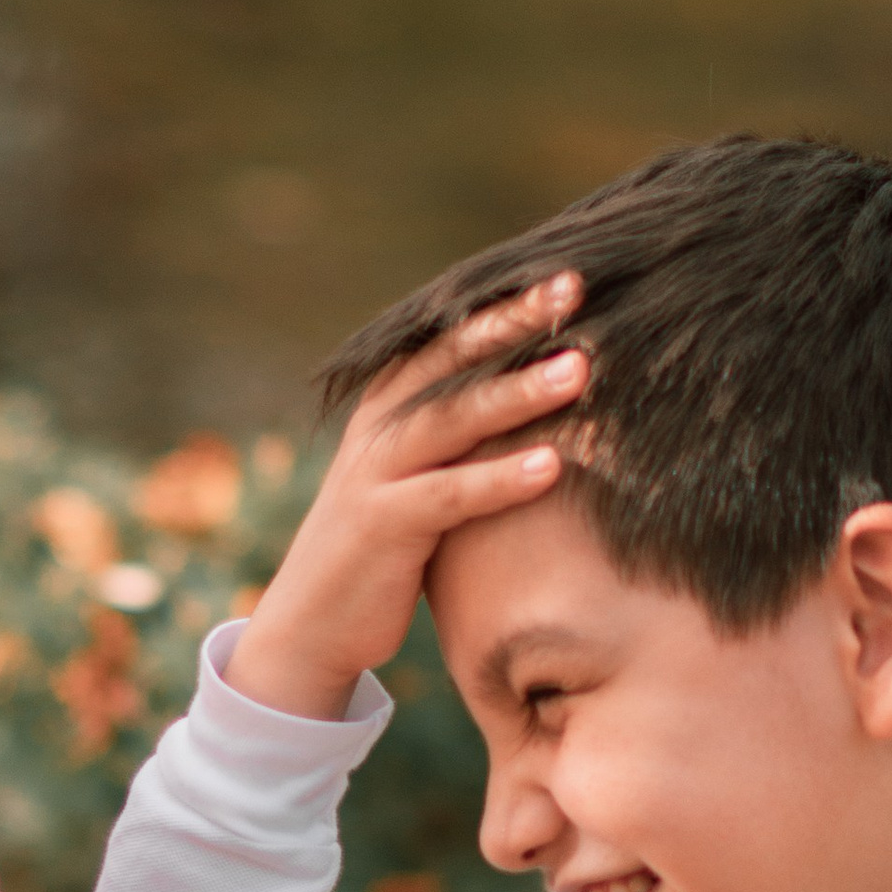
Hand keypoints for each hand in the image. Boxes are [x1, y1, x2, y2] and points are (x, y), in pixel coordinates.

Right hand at [227, 272, 590, 722]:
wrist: (312, 622)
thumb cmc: (388, 545)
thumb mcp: (424, 473)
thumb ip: (466, 431)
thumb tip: (553, 388)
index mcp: (391, 401)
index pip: (451, 333)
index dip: (504, 299)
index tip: (567, 269)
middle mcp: (379, 425)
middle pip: (450, 358)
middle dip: (512, 320)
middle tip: (576, 287)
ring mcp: (375, 473)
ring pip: (452, 418)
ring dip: (516, 392)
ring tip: (578, 371)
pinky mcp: (381, 525)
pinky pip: (449, 494)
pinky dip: (499, 479)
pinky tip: (551, 465)